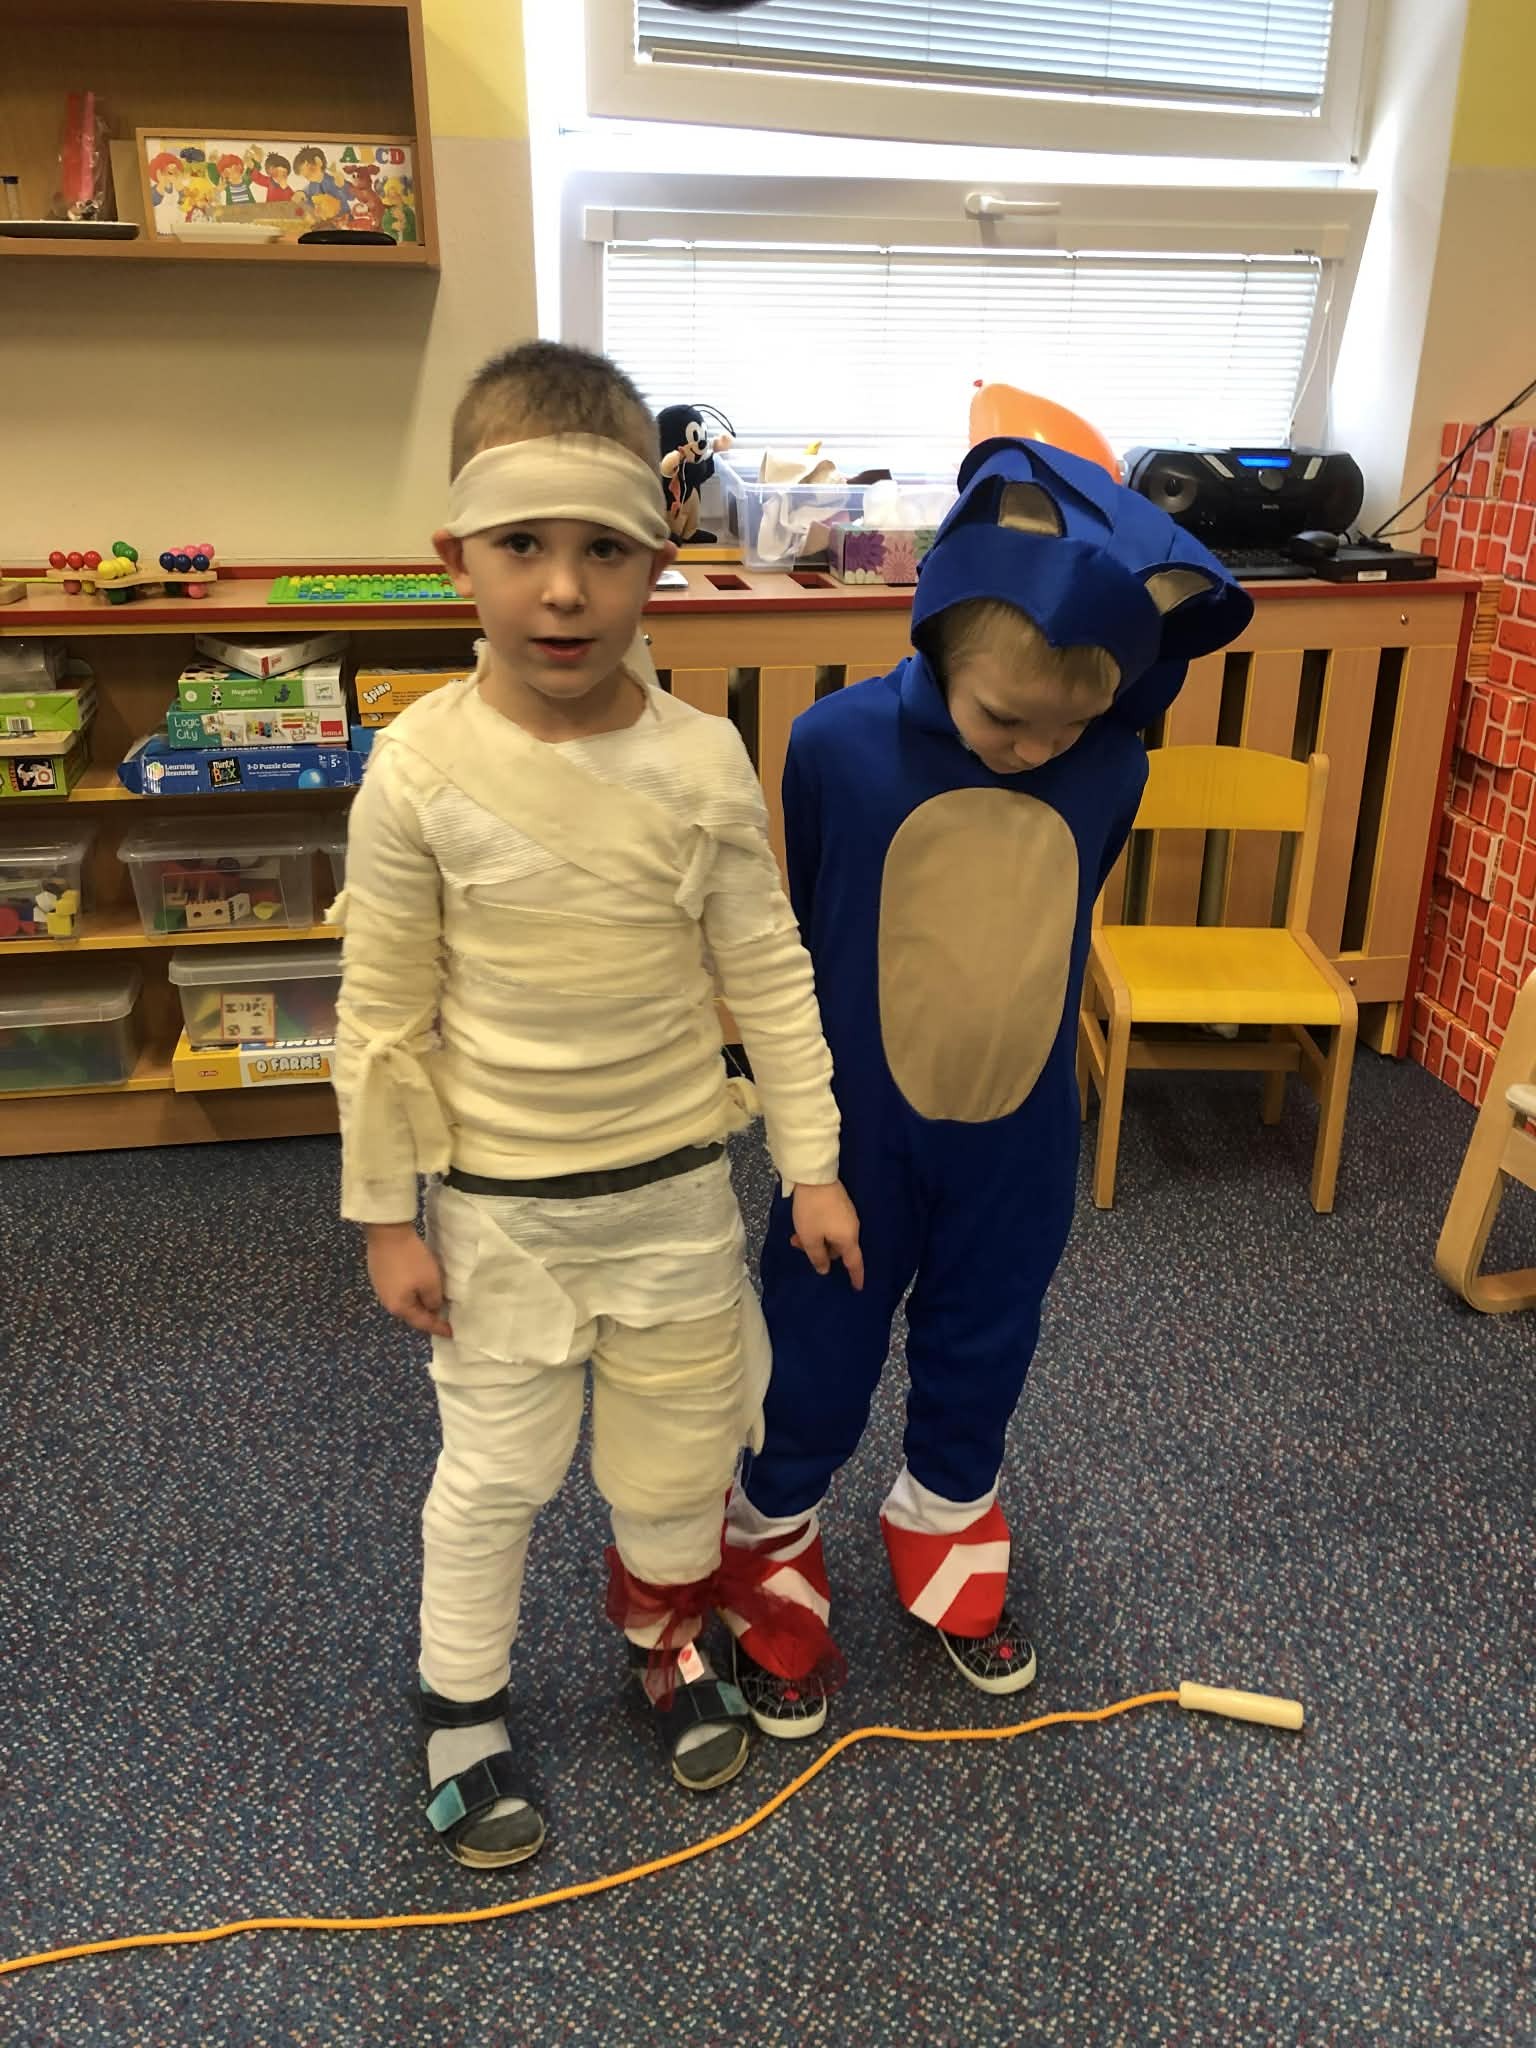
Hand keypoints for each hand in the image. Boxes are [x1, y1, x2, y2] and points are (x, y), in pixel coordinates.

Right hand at [366, 1222, 452, 1337]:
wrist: (388, 1233)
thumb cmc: (412, 1259)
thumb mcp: (431, 1282)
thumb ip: (434, 1300)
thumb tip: (432, 1308)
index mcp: (400, 1307)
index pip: (423, 1323)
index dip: (438, 1328)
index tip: (452, 1333)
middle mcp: (387, 1302)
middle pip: (411, 1314)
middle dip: (428, 1317)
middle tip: (443, 1319)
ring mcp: (381, 1288)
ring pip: (405, 1302)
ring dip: (419, 1304)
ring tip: (433, 1304)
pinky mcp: (379, 1275)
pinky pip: (399, 1291)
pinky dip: (411, 1293)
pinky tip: (418, 1288)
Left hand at [790, 1181, 863, 1290]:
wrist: (815, 1177)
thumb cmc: (812, 1211)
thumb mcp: (810, 1238)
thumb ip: (817, 1257)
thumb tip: (825, 1268)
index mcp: (848, 1239)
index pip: (854, 1263)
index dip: (856, 1277)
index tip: (857, 1288)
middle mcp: (852, 1228)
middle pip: (839, 1249)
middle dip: (822, 1252)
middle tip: (799, 1247)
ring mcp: (847, 1215)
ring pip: (833, 1236)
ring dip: (817, 1239)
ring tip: (796, 1236)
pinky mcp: (841, 1205)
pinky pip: (832, 1225)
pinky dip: (819, 1229)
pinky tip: (804, 1225)